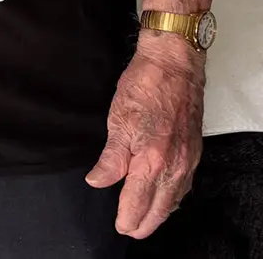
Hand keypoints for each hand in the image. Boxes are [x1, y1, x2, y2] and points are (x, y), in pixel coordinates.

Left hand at [86, 34, 204, 238]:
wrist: (174, 64)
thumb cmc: (144, 85)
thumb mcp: (118, 120)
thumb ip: (111, 158)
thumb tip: (98, 181)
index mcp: (151, 160)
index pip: (137, 202)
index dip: (126, 217)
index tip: (118, 224)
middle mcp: (174, 166)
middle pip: (159, 208)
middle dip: (143, 222)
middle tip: (128, 228)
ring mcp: (188, 160)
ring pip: (174, 199)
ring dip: (159, 212)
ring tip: (145, 219)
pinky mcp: (194, 152)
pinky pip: (184, 185)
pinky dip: (173, 197)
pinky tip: (166, 196)